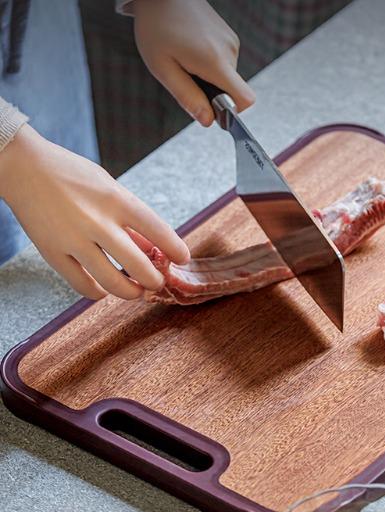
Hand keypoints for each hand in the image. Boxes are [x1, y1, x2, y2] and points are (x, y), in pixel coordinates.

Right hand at [0, 125, 189, 299]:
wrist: (24, 167)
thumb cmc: (72, 175)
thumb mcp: (110, 187)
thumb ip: (131, 218)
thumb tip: (151, 247)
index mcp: (116, 200)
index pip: (157, 230)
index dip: (175, 249)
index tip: (182, 258)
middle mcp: (98, 222)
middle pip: (138, 264)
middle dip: (154, 279)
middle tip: (157, 282)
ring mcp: (74, 240)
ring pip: (112, 282)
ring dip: (131, 292)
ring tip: (137, 291)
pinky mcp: (53, 253)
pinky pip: (82, 284)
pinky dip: (98, 293)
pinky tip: (104, 289)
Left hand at [133, 0, 254, 126]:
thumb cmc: (157, 25)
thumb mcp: (163, 69)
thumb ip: (188, 97)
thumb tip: (207, 121)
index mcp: (215, 62)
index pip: (245, 99)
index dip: (233, 112)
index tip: (213, 109)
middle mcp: (229, 51)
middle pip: (232, 90)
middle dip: (211, 92)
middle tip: (186, 76)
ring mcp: (231, 42)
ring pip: (227, 77)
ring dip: (208, 77)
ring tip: (186, 59)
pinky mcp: (229, 37)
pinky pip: (224, 63)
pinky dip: (210, 65)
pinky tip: (192, 50)